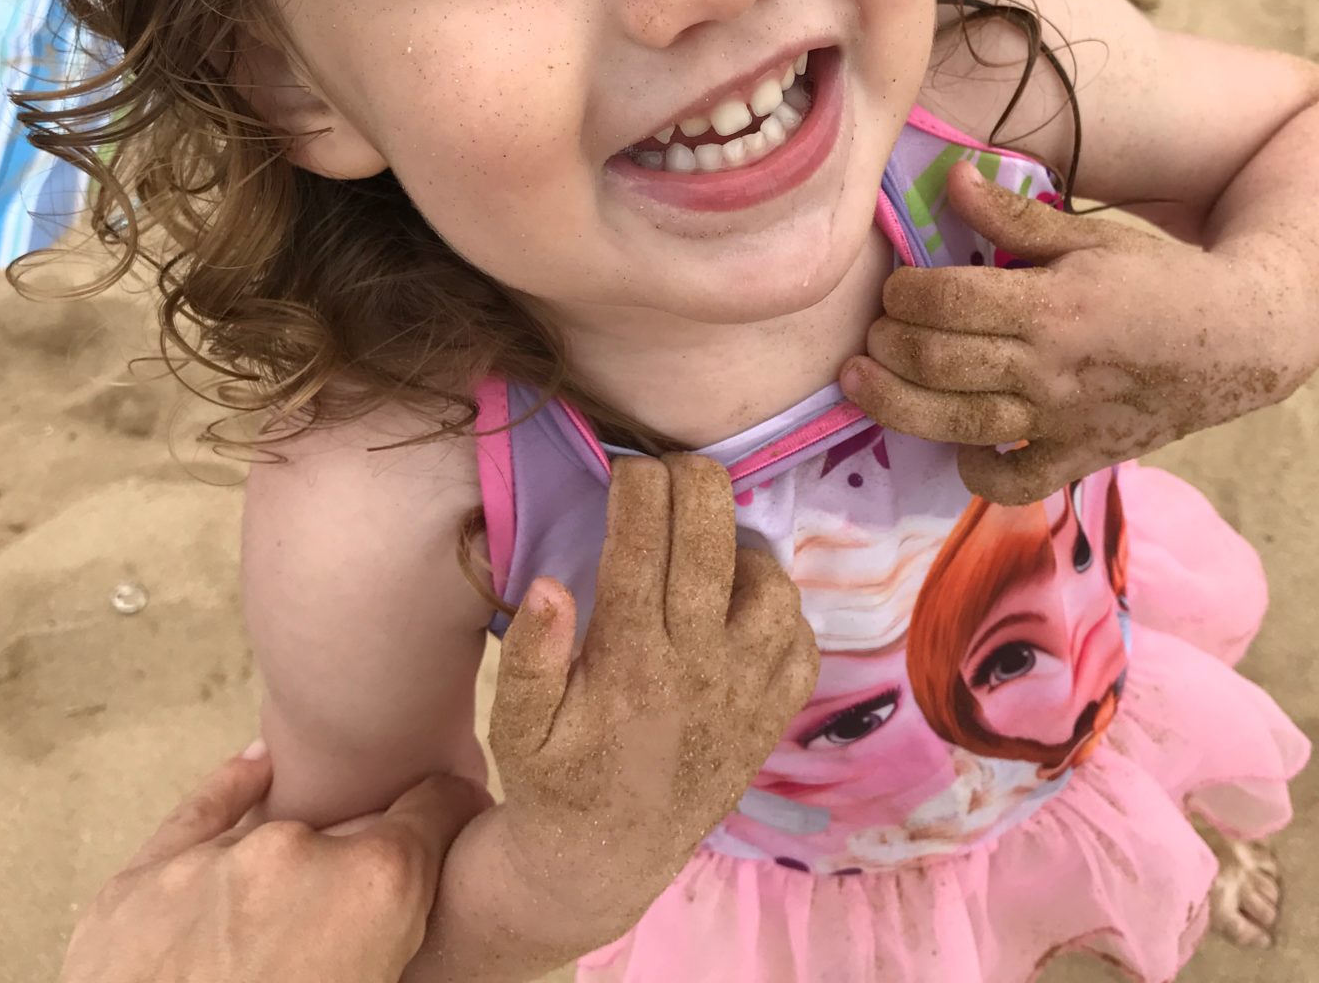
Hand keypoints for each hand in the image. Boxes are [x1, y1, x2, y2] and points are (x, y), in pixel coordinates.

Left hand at [60, 746, 488, 982]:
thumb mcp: (377, 981)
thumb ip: (393, 939)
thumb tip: (394, 924)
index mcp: (375, 887)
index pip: (440, 806)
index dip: (454, 820)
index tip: (456, 831)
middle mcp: (297, 850)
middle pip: (357, 831)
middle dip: (365, 865)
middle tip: (350, 926)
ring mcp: (212, 860)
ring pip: (280, 834)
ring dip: (296, 867)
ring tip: (288, 920)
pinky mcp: (141, 881)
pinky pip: (202, 813)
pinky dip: (234, 791)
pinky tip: (258, 769)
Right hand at [479, 454, 817, 951]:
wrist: (613, 856)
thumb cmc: (557, 777)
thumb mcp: (517, 728)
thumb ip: (529, 658)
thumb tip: (552, 585)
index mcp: (628, 665)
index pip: (640, 548)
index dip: (637, 489)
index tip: (625, 462)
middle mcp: (698, 670)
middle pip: (712, 547)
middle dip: (694, 484)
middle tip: (673, 465)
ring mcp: (748, 691)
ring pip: (771, 585)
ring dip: (741, 546)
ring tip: (706, 541)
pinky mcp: (777, 712)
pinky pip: (801, 637)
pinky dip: (779, 606)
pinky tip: (741, 600)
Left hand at [841, 159, 1305, 504]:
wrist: (1244, 338)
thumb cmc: (1162, 279)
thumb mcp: (1091, 235)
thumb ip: (1014, 215)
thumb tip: (951, 179)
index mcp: (1051, 304)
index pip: (946, 301)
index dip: (904, 293)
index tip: (894, 287)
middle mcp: (1050, 368)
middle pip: (939, 361)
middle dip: (890, 345)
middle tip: (873, 332)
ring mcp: (1062, 421)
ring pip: (958, 424)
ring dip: (897, 405)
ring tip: (863, 383)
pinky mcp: (1080, 457)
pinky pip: (1014, 482)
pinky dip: (975, 472)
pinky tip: (954, 445)